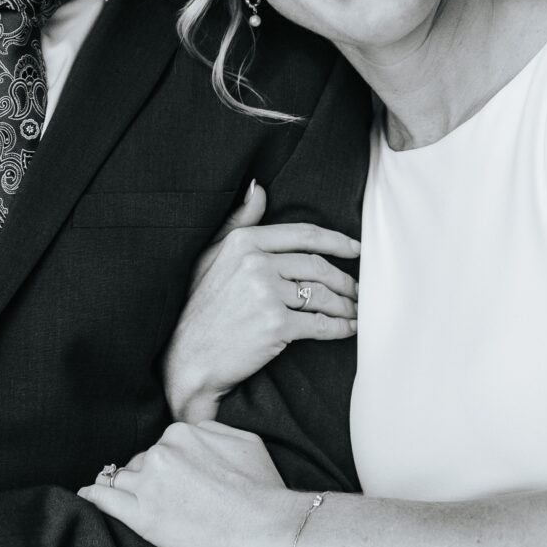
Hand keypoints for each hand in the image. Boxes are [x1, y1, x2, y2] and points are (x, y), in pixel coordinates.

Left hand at [80, 420, 305, 546]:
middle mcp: (161, 452)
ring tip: (133, 507)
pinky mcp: (141, 516)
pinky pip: (102, 498)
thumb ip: (211, 431)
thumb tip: (194, 434)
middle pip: (138, 464)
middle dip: (148, 481)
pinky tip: (88, 498)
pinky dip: (94, 497)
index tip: (178, 486)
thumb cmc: (265, 489)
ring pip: (120, 481)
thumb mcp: (245, 440)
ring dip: (125, 492)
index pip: (160, 448)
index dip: (168, 469)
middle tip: (168, 504)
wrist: (270, 527)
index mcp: (182, 433)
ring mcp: (148, 484)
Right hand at [162, 181, 359, 421]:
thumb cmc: (201, 309)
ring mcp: (266, 293)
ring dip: (346, 305)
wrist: (188, 359)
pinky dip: (340, 328)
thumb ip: (238, 222)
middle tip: (358, 289)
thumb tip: (259, 187)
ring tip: (355, 310)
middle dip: (344, 279)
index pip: (303, 235)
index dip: (336, 241)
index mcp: (244, 242)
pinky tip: (349, 329)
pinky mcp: (276, 325)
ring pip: (322, 295)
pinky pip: (320, 324)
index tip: (356, 249)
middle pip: (317, 265)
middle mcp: (255, 263)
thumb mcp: (210, 257)